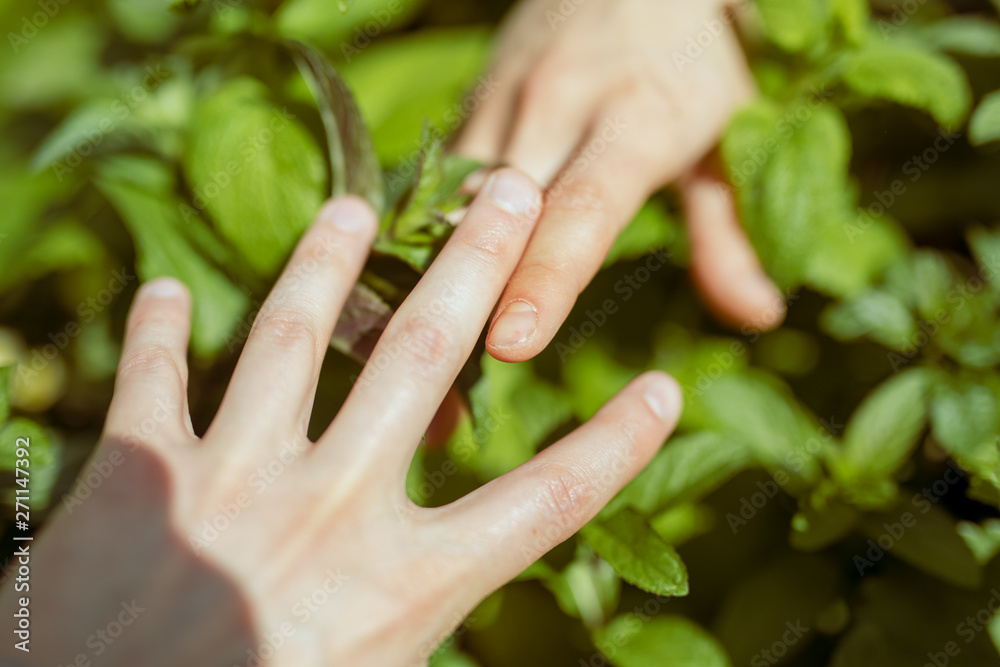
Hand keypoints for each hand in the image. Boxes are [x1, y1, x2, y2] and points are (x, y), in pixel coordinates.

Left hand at [0, 170, 681, 666]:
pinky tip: (163, 291)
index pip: (548, 502)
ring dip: (326, 262)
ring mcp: (232, 482)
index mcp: (404, 583)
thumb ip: (417, 617)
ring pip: (294, 336)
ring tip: (353, 206)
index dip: (617, 444)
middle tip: (511, 189)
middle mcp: (331, 510)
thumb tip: (441, 583)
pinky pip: (151, 379)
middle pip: (425, 359)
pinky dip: (155, 330)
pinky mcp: (137, 475)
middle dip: (476, 266)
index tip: (664, 389)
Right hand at [455, 0, 785, 361]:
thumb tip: (759, 316)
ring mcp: (507, 98)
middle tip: (452, 381)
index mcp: (635, 123)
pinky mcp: (476, 98)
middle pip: (498, 218)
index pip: (580, 214)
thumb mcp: (729, 137)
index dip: (544, 281)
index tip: (511, 345)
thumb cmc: (697, 58)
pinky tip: (438, 274)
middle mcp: (559, 108)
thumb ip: (730, 234)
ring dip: (447, 270)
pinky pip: (446, 177)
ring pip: (459, 200)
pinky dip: (443, 228)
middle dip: (473, 295)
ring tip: (432, 339)